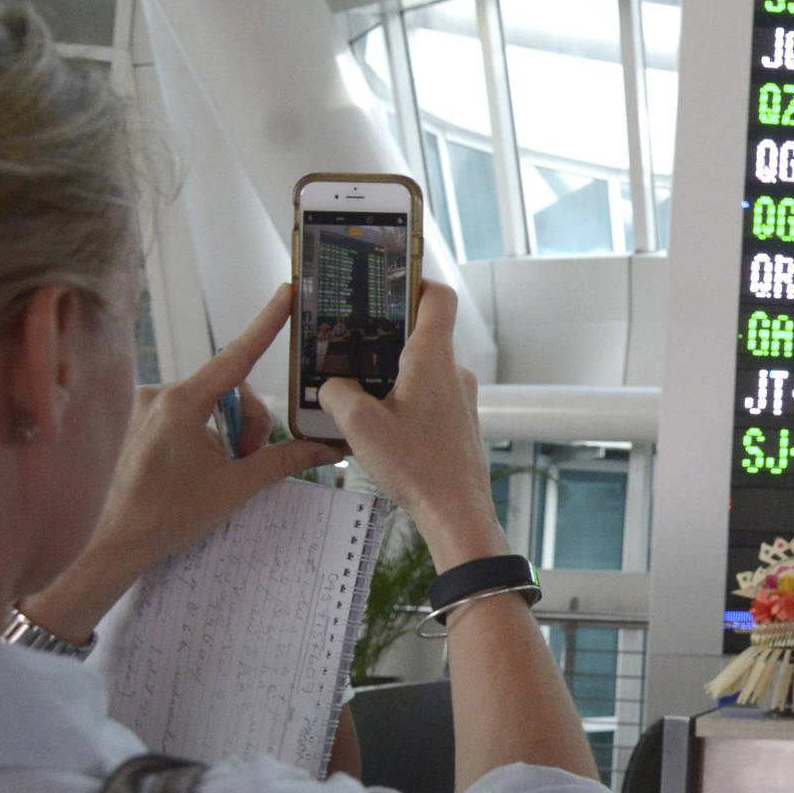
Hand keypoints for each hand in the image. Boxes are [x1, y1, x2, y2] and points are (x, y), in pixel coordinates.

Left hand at [22, 284, 343, 639]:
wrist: (113, 546)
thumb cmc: (167, 516)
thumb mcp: (236, 485)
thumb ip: (284, 459)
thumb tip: (330, 448)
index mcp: (181, 403)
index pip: (236, 356)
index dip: (266, 324)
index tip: (285, 294)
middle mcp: (160, 395)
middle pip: (231, 390)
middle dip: (249, 424)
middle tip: (247, 460)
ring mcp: (148, 407)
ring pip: (213, 404)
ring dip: (229, 433)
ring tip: (223, 470)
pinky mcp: (142, 421)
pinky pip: (192, 414)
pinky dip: (209, 434)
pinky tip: (203, 466)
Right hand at [318, 281, 503, 569]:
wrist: (456, 512)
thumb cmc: (418, 468)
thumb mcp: (358, 425)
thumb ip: (336, 393)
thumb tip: (333, 385)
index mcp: (433, 359)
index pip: (438, 297)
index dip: (416, 282)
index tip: (391, 281)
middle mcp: (453, 373)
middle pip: (422, 335)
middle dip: (385, 338)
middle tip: (351, 344)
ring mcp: (460, 399)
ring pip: (422, 371)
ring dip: (392, 376)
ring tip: (358, 393)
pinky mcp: (459, 423)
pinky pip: (428, 398)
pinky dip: (403, 400)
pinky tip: (379, 424)